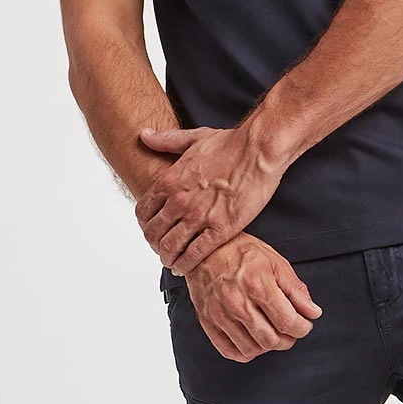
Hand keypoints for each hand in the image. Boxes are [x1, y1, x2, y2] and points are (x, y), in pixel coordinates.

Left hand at [136, 119, 286, 273]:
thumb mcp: (192, 138)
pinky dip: (186, 265)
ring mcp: (198, 217)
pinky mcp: (220, 229)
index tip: (152, 230)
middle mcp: (179, 201)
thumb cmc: (231, 143)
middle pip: (153, 233)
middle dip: (154, 245)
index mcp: (169, 181)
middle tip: (162, 249)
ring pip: (170, 247)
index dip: (145, 225)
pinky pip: (195, 254)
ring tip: (172, 262)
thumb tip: (144, 136)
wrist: (258, 151)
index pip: (143, 212)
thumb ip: (166, 140)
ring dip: (168, 258)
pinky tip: (186, 267)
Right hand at [179, 234, 322, 361]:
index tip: (304, 324)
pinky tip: (253, 339)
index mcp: (257, 285)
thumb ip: (296, 290)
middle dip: (288, 340)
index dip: (302, 328)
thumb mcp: (276, 263)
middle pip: (271, 340)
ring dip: (267, 346)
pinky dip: (246, 352)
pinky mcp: (207, 321)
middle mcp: (237, 302)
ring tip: (272, 333)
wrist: (205, 249)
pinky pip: (230, 351)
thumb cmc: (241, 253)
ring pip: (252, 349)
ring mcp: (220, 314)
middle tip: (290, 330)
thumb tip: (312, 312)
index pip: (287, 322)